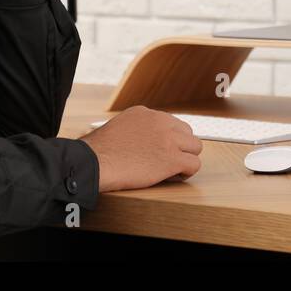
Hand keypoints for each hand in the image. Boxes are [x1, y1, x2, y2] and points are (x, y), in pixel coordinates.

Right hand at [80, 106, 203, 191]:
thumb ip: (134, 129)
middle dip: (180, 147)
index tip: (160, 150)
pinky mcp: (172, 159)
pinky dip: (187, 172)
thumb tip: (139, 140)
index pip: (170, 123)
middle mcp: (160, 121)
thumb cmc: (98, 151)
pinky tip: (174, 177)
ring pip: (195, 147)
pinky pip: (194, 164)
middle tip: (168, 161)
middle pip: (186, 132)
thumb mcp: (118, 127)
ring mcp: (168, 139)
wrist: (95, 161)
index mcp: (145, 113)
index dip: (168, 139)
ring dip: (186, 158)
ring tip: (173, 170)